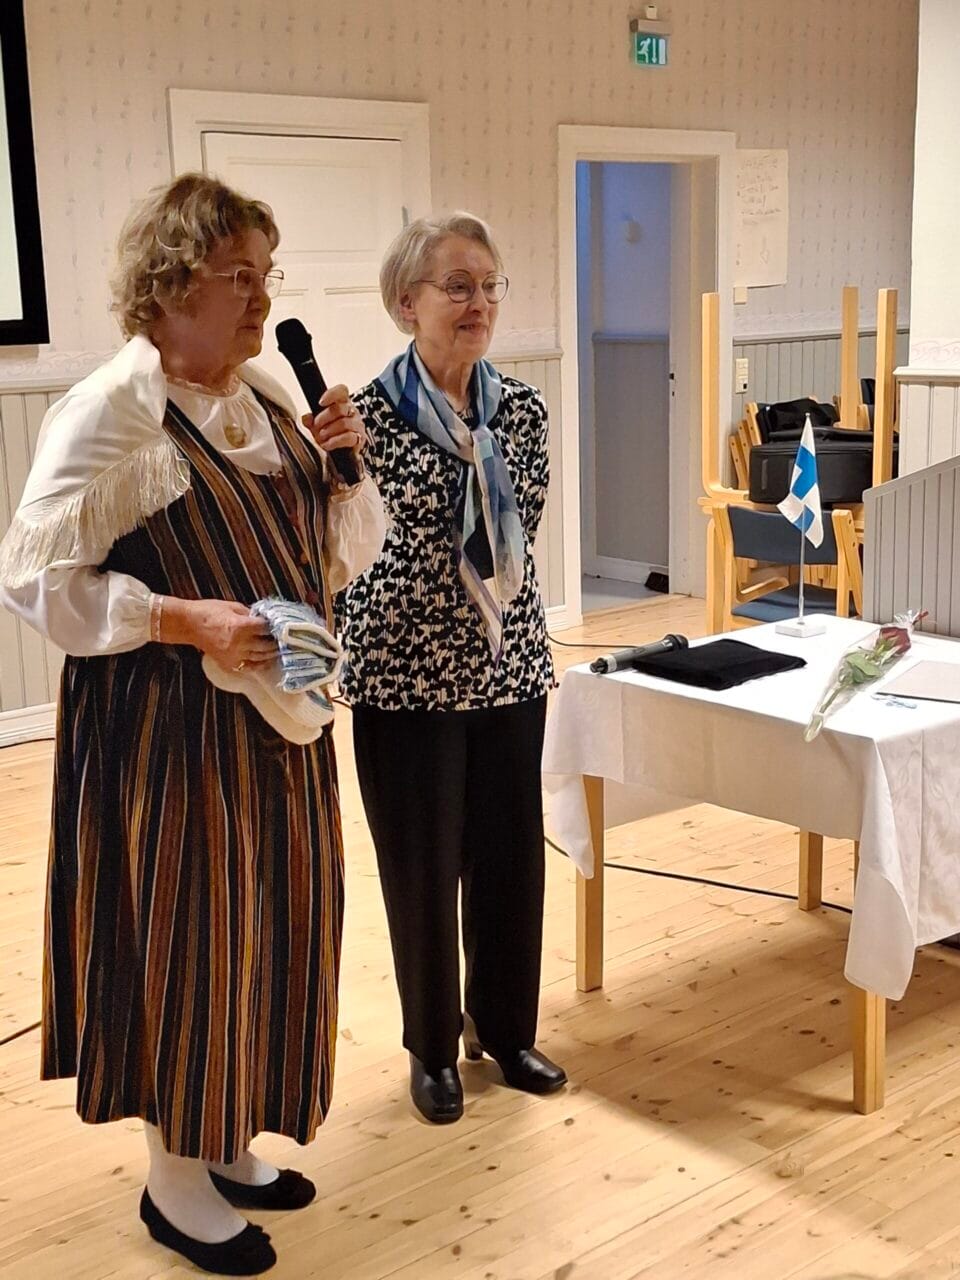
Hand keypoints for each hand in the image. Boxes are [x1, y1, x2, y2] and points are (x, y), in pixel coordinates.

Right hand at [159, 598, 276, 669]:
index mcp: (240, 626)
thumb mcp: (233, 606)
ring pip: (261, 658)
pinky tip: (266, 660)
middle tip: (285, 639)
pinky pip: (249, 667)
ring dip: (271, 654)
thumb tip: (265, 619)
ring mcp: (233, 656)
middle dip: (277, 641)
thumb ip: (251, 614)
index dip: (275, 626)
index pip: (266, 628)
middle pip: (267, 645)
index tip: (282, 625)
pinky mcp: (229, 664)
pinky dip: (260, 664)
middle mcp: (239, 643)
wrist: (188, 625)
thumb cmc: (209, 612)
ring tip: (279, 649)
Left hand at [302, 384, 365, 458]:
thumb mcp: (317, 425)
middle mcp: (352, 411)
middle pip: (339, 408)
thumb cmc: (331, 433)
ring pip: (344, 423)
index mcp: (342, 402)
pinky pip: (348, 437)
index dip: (331, 394)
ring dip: (329, 431)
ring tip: (322, 436)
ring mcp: (357, 424)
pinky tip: (327, 444)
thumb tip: (306, 418)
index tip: (320, 402)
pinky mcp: (359, 438)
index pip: (341, 391)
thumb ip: (310, 421)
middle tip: (316, 426)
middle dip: (324, 418)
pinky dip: (335, 441)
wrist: (343, 450)